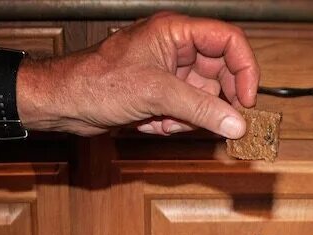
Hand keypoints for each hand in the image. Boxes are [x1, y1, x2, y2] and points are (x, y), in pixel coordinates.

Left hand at [20, 12, 259, 137]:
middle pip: (221, 73)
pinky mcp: (161, 95)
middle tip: (223, 124)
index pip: (229, 41)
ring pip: (205, 98)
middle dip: (218, 102)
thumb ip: (201, 109)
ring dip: (192, 117)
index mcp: (176, 32)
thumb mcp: (156, 94)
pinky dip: (176, 124)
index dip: (245, 69)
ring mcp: (169, 72)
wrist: (64, 103)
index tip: (248, 100)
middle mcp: (176, 49)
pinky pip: (187, 112)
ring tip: (166, 122)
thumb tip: (237, 123)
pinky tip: (152, 124)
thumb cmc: (97, 82)